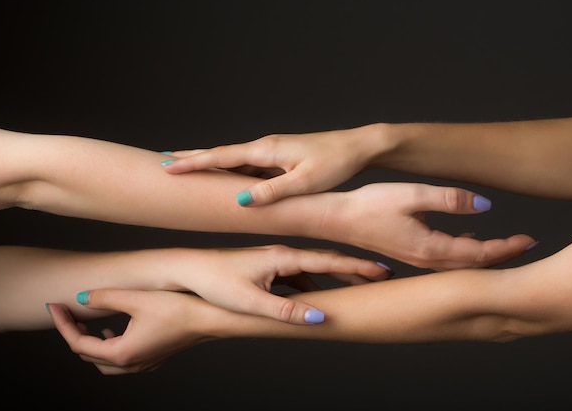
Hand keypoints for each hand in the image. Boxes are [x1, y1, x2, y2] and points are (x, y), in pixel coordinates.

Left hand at [47, 289, 225, 374]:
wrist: (211, 320)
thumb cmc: (178, 309)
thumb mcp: (137, 298)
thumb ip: (105, 298)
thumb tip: (80, 298)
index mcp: (121, 353)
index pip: (78, 343)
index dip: (62, 324)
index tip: (54, 306)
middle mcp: (131, 364)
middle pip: (88, 355)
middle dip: (74, 334)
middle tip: (67, 313)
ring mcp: (144, 364)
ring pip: (105, 362)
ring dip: (92, 345)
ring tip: (89, 324)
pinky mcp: (154, 358)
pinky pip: (123, 360)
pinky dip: (111, 347)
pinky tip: (117, 330)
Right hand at [161, 125, 377, 205]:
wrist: (359, 147)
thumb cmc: (335, 163)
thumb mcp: (303, 182)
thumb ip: (272, 191)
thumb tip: (240, 199)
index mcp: (266, 151)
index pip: (220, 156)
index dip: (192, 163)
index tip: (166, 166)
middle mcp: (264, 147)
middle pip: (219, 153)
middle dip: (191, 157)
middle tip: (162, 161)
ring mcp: (271, 151)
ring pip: (232, 159)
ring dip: (207, 163)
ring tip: (184, 168)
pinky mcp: (280, 158)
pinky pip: (246, 165)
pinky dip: (229, 169)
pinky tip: (224, 178)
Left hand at [165, 245, 392, 324]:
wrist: (189, 269)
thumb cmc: (215, 282)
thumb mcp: (251, 300)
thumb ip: (286, 310)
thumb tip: (320, 316)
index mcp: (282, 256)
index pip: (328, 260)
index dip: (357, 266)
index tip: (382, 270)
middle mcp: (282, 254)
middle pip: (326, 261)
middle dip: (354, 269)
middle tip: (381, 275)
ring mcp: (275, 261)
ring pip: (313, 269)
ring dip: (335, 276)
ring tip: (358, 285)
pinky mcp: (267, 269)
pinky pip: (298, 276)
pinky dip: (315, 283)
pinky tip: (320, 295)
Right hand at [323, 182, 536, 269]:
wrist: (336, 219)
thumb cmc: (368, 205)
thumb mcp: (413, 195)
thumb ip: (451, 199)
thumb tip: (486, 206)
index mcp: (431, 248)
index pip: (480, 253)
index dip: (507, 247)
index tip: (530, 239)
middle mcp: (426, 260)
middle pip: (473, 263)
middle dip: (502, 254)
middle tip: (527, 243)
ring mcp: (415, 260)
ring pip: (459, 263)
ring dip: (483, 255)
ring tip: (504, 246)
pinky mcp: (407, 254)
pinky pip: (444, 260)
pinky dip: (463, 254)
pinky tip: (466, 244)